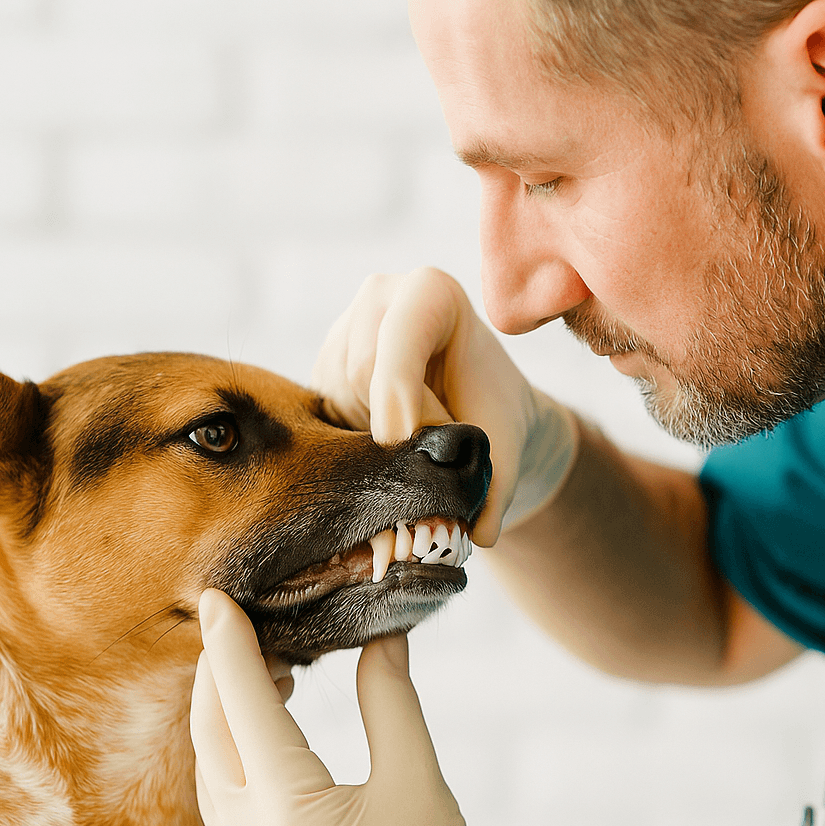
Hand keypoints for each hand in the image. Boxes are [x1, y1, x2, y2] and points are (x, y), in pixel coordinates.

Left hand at [189, 589, 570, 825]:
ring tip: (273, 670)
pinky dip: (237, 752)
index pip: (243, 705)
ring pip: (211, 766)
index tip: (216, 595)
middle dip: (223, 671)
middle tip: (254, 624)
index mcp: (287, 816)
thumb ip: (389, 697)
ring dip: (229, 712)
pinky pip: (221, 799)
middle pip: (211, 732)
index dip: (230, 643)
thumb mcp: (419, 779)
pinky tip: (270, 728)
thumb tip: (380, 634)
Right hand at [311, 267, 577, 544]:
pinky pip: (321, 413)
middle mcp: (379, 298)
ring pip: (337, 395)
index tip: (400, 438)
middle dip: (392, 422)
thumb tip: (479, 534)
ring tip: (411, 439)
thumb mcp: (503, 446)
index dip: (397, 387)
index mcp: (431, 291)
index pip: (400, 334)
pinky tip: (381, 441)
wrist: (476, 408)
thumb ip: (495, 487)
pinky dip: (350, 439)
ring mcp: (343, 330)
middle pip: (362, 368)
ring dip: (372, 435)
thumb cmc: (495, 415)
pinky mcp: (322, 368)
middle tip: (425, 453)